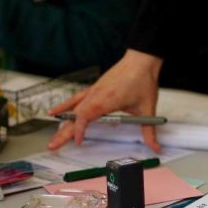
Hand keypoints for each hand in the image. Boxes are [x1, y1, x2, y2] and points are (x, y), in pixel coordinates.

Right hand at [47, 49, 163, 151]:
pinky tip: (55, 112)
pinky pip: (75, 99)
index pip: (85, 116)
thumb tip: (155, 147)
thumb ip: (149, 131)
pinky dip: (65, 107)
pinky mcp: (94, 89)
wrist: (141, 60)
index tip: (78, 142)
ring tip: (53, 136)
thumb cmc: (142, 80)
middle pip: (74, 116)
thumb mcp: (147, 109)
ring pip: (72, 109)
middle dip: (63, 133)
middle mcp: (96, 95)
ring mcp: (93, 91)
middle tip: (52, 146)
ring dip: (62, 122)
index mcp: (107, 100)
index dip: (79, 130)